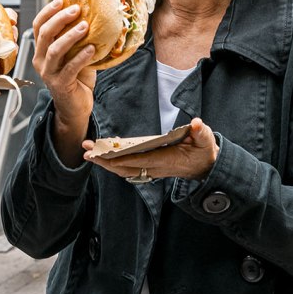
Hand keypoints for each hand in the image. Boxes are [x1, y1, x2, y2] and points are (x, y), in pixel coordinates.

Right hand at [31, 0, 96, 165]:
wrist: (76, 107)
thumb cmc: (77, 78)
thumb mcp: (74, 55)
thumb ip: (77, 39)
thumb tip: (92, 15)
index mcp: (41, 51)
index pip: (38, 26)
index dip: (47, 12)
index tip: (61, 0)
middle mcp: (40, 61)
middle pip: (44, 34)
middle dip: (59, 19)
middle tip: (76, 9)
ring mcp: (48, 73)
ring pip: (54, 50)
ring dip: (70, 36)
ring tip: (85, 26)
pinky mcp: (59, 84)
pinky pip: (69, 68)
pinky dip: (81, 56)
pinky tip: (92, 49)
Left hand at [81, 118, 219, 180]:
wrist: (206, 167)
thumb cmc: (204, 151)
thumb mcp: (205, 140)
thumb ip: (200, 132)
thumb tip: (196, 124)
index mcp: (166, 160)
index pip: (140, 160)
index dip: (122, 158)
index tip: (106, 155)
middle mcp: (155, 168)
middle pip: (125, 168)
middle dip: (105, 161)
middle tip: (86, 152)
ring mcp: (151, 170)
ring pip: (123, 169)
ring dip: (105, 162)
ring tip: (88, 153)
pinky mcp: (149, 168)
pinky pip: (127, 167)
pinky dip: (113, 163)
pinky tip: (101, 155)